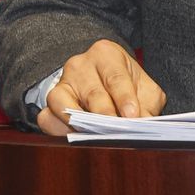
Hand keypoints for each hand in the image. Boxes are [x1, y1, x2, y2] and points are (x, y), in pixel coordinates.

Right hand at [35, 39, 166, 135]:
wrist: (100, 78)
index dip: (124, 98)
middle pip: (93, 93)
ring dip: (80, 125)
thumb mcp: (143, 88)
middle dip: (106, 116)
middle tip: (118, 133)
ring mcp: (63, 82)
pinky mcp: (50, 101)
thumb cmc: (124, 83)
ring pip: (65, 104)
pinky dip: (59, 131)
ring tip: (97, 140)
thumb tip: (143, 125)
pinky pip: (47, 117)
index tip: (132, 117)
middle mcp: (81, 64)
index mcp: (106, 54)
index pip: (116, 77)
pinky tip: (76, 139)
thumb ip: (147, 105)